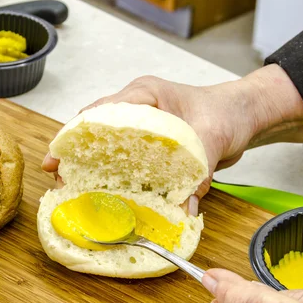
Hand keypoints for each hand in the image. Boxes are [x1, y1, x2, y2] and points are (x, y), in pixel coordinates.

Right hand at [42, 65, 302, 214]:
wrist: (245, 118)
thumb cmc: (229, 112)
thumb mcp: (215, 135)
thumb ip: (200, 168)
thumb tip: (184, 207)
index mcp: (146, 94)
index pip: (103, 111)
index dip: (77, 133)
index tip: (60, 155)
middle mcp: (139, 110)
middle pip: (97, 130)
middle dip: (76, 152)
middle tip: (58, 177)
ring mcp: (143, 130)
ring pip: (108, 147)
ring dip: (92, 167)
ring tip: (71, 188)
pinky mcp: (151, 149)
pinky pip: (127, 163)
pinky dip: (116, 178)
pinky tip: (106, 195)